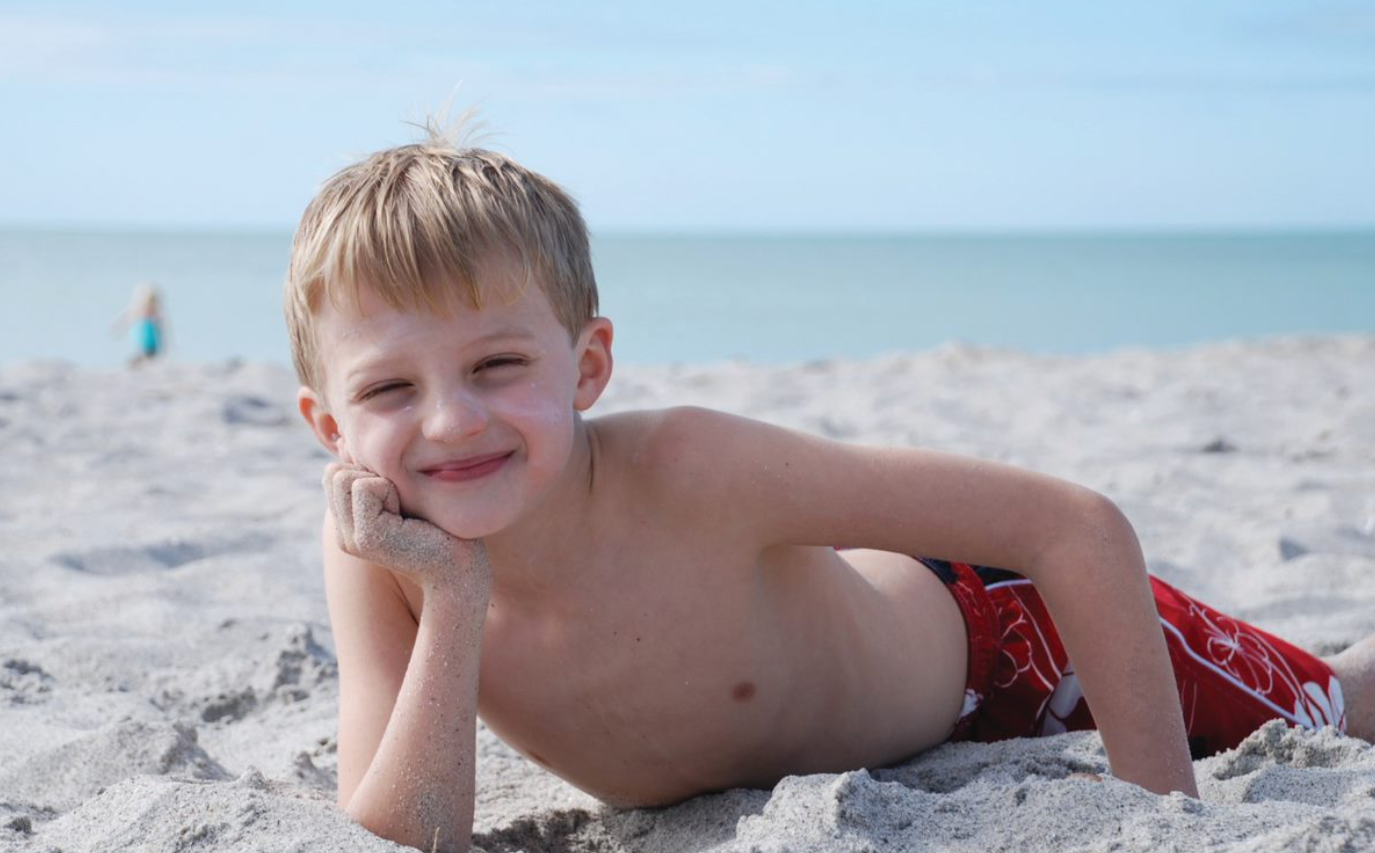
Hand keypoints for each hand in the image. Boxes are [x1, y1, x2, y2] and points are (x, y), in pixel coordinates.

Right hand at [323, 462, 491, 602]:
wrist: (461, 570)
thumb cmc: (442, 529)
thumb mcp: (403, 497)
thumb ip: (375, 476)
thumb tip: (346, 442)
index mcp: (349, 525)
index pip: (334, 473)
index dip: (369, 471)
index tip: (398, 496)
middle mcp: (344, 534)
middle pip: (334, 472)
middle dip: (372, 475)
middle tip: (403, 505)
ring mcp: (352, 539)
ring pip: (345, 476)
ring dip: (382, 482)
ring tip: (405, 512)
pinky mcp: (368, 538)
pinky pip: (365, 487)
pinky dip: (390, 490)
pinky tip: (409, 519)